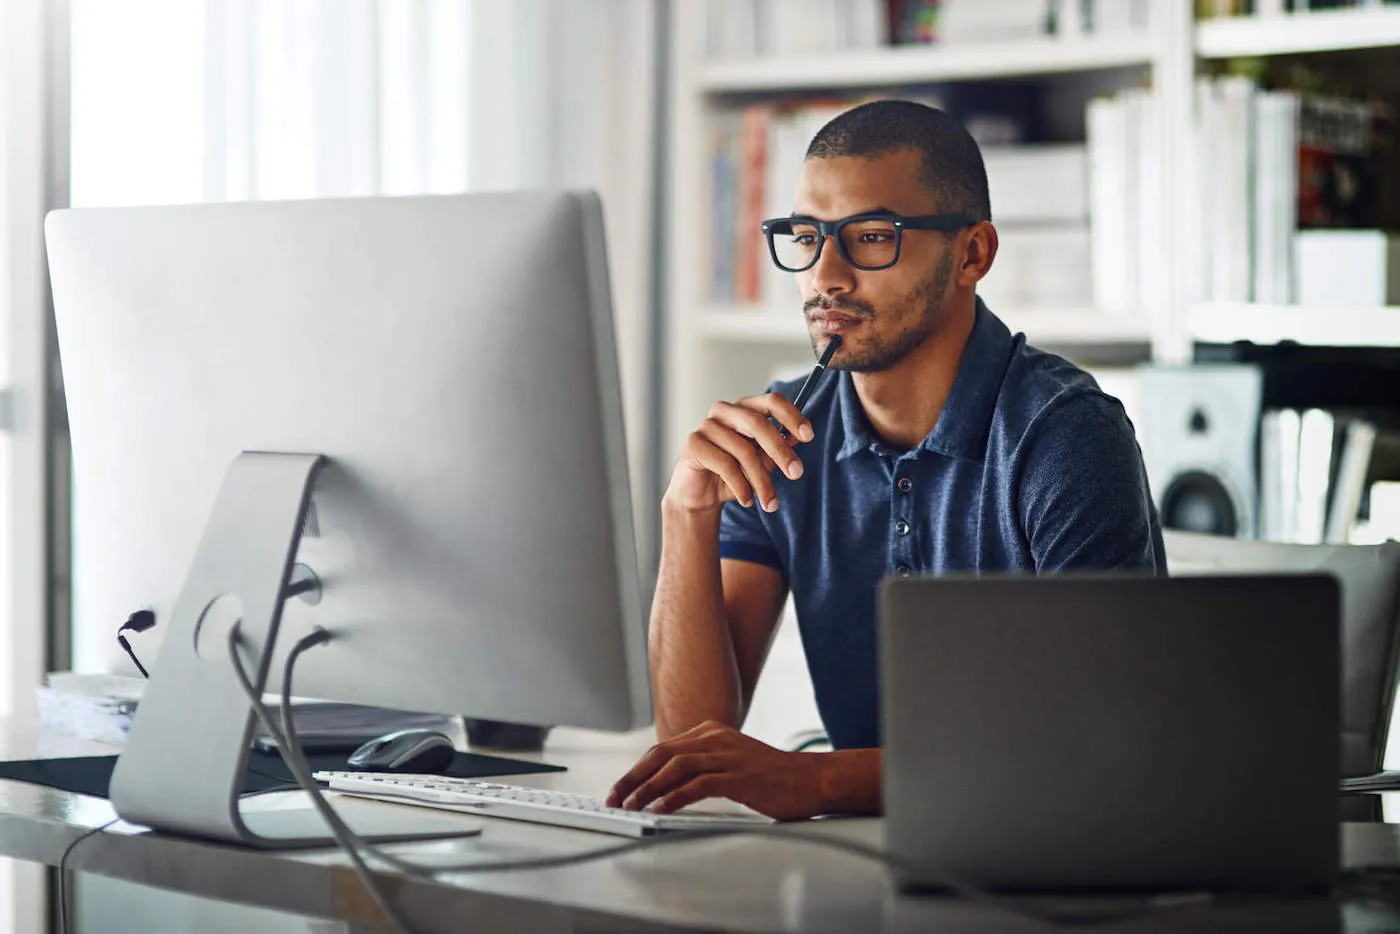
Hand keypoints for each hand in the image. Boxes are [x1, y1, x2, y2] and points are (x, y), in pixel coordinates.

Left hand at [605, 721, 825, 821]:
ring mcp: (728, 756)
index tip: (619, 790)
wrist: (810, 779)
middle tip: (613, 799)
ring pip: (675, 768)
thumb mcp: (730, 763)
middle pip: (661, 754)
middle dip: (632, 778)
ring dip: (647, 788)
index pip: (662, 750)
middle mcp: (715, 739)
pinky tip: (660, 809)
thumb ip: (702, 768)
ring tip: (630, 807)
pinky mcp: (739, 776)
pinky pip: (698, 785)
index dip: (636, 770)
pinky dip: (674, 797)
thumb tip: (665, 788)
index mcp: (710, 733)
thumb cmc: (771, 777)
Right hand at [664, 395, 813, 514]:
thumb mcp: (763, 461)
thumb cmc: (734, 474)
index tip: (809, 436)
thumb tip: (798, 437)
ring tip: (770, 504)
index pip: (772, 401)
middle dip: (780, 450)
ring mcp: (707, 425)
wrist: (701, 495)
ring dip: (761, 481)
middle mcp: (725, 411)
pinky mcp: (693, 444)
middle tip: (796, 473)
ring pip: (743, 450)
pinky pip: (725, 464)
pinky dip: (741, 486)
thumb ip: (779, 446)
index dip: (792, 416)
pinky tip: (747, 500)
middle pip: (758, 423)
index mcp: (745, 409)